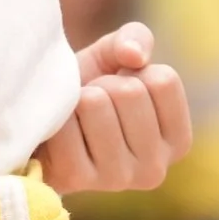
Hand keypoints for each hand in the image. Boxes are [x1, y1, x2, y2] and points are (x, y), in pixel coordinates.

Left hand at [35, 22, 193, 193]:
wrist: (41, 121)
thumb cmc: (88, 87)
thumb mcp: (116, 55)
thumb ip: (135, 39)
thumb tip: (134, 55)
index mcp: (177, 141)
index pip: (164, 81)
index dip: (135, 71)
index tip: (123, 87)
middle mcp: (154, 169)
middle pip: (130, 92)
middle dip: (104, 83)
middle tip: (92, 102)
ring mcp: (116, 179)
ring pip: (96, 104)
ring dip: (78, 97)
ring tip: (76, 115)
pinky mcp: (76, 180)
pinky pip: (65, 124)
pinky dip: (56, 115)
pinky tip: (57, 131)